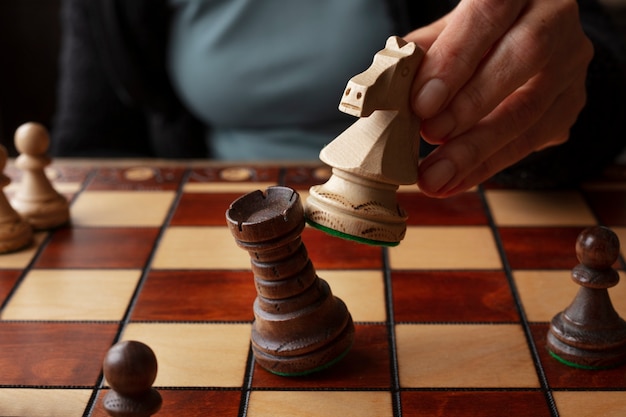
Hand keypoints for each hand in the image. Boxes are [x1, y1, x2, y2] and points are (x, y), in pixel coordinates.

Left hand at [404, 0, 592, 196]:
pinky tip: (453, 181)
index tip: (422, 102)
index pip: (489, 14)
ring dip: (476, 149)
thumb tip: (386, 90)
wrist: (526, 43)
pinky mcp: (570, 104)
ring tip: (435, 176)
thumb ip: (422, 54)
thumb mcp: (448, 33)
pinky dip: (486, 166)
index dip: (456, 58)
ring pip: (530, 108)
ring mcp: (570, 64)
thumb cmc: (477, 36)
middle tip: (430, 136)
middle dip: (470, 104)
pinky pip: (531, 141)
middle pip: (523, 57)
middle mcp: (554, 19)